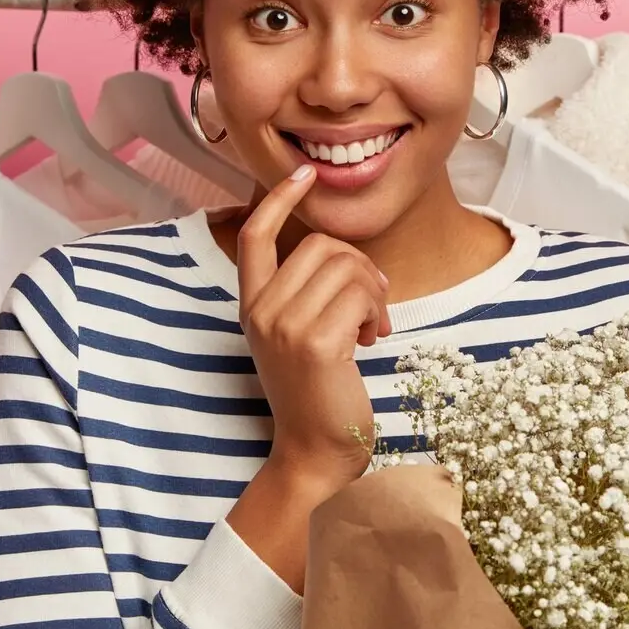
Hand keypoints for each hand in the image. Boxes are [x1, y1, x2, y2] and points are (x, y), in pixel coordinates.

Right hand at [237, 163, 391, 487]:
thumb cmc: (318, 396)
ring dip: (374, 292)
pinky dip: (378, 311)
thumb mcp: (300, 338)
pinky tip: (372, 340)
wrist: (316, 454)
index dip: (278, 199)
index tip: (303, 175)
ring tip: (372, 326)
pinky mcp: (315, 343)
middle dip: (359, 266)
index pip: (254, 236)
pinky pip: (361, 294)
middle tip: (372, 304)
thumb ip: (308, 296)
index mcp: (251, 307)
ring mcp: (284, 326)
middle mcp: (261, 312)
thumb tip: (347, 257)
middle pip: (320, 245)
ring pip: (346, 266)